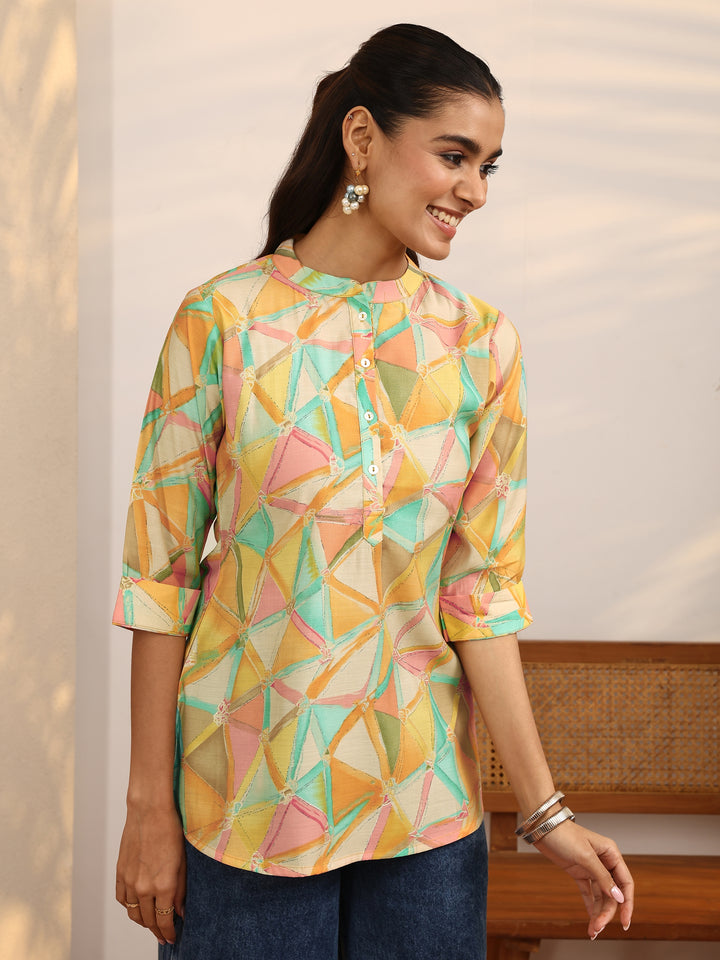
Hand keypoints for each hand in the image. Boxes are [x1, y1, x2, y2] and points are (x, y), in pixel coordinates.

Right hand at [115, 802, 186, 944]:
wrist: (149, 811)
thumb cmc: (171, 831)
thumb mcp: (183, 862)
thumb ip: (181, 890)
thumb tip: (181, 912)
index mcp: (164, 885)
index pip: (164, 920)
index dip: (168, 933)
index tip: (172, 939)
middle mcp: (144, 887)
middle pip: (148, 921)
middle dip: (157, 931)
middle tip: (163, 935)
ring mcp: (130, 881)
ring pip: (134, 913)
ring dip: (143, 922)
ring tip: (152, 923)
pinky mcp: (120, 873)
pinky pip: (122, 899)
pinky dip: (130, 907)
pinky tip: (138, 906)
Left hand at [534, 819, 633, 939]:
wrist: (542, 827)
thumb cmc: (564, 834)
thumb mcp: (585, 856)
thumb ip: (602, 877)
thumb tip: (619, 897)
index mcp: (611, 853)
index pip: (625, 883)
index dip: (627, 903)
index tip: (624, 921)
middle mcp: (604, 861)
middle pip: (612, 893)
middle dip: (607, 912)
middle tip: (598, 928)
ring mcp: (591, 868)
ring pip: (601, 895)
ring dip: (598, 912)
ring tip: (593, 930)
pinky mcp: (579, 872)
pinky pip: (589, 892)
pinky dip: (590, 906)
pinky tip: (590, 919)